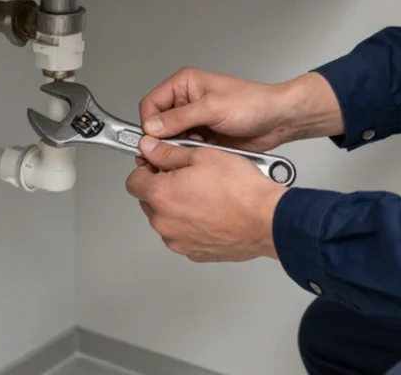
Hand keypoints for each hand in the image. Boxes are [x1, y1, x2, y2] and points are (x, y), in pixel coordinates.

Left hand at [125, 135, 287, 261]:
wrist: (266, 220)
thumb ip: (168, 152)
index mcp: (161, 195)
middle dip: (163, 187)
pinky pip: (184, 235)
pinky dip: (193, 224)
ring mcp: (179, 241)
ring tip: (207, 194)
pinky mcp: (195, 253)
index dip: (146, 169)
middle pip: (149, 201)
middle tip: (190, 176)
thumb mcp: (202, 155)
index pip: (133, 181)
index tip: (159, 164)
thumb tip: (149, 148)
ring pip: (167, 219)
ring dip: (178, 207)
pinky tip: (213, 212)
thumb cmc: (241, 190)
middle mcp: (165, 222)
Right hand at [138, 67, 342, 153]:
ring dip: (180, 147)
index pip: (151, 104)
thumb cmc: (253, 103)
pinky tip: (204, 152)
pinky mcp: (205, 135)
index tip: (154, 141)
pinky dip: (191, 153)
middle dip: (165, 139)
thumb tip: (153, 127)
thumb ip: (180, 117)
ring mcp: (196, 119)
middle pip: (158, 124)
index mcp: (185, 84)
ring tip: (196, 147)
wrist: (278, 120)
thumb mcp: (213, 108)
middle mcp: (187, 100)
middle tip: (172, 150)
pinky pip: (187, 148)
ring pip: (172, 139)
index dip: (150, 124)